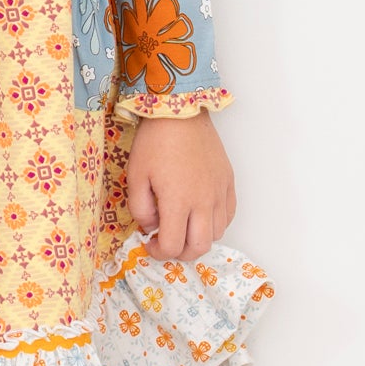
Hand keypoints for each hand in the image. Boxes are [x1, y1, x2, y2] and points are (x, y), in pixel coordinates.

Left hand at [126, 112, 235, 262]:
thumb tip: (151, 227)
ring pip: (217, 234)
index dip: (159, 252)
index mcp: (178, 202)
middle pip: (200, 247)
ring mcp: (220, 192)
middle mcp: (204, 202)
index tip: (149, 244)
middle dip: (181, 253)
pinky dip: (215, 223)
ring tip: (182, 226)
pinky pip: (229, 215)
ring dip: (198, 238)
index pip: (174, 246)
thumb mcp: (135, 176)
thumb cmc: (154, 142)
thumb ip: (140, 208)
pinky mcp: (229, 182)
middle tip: (167, 243)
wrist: (180, 112)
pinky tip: (200, 215)